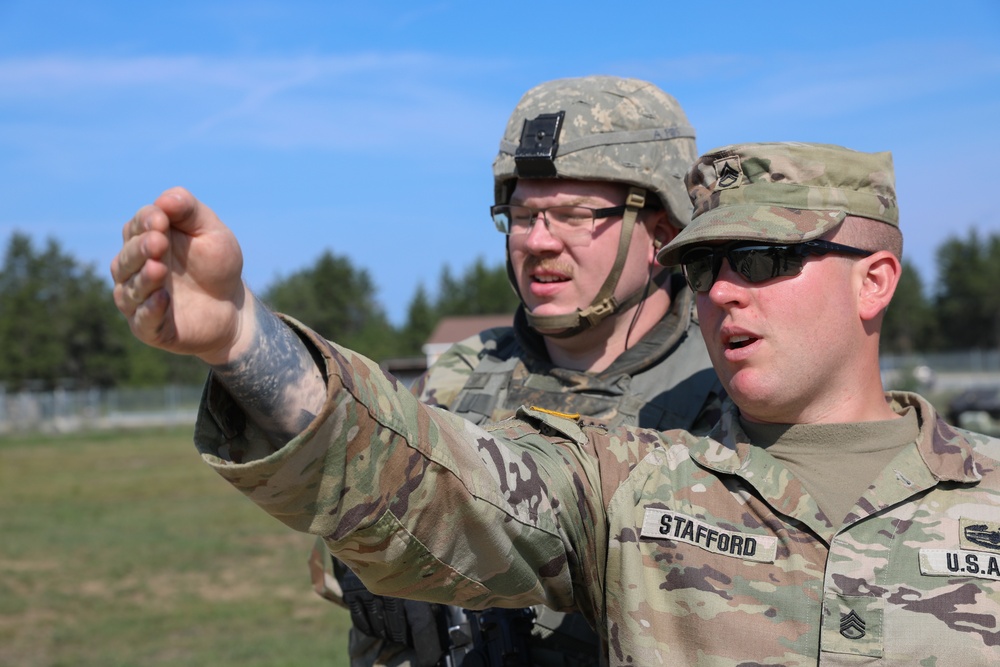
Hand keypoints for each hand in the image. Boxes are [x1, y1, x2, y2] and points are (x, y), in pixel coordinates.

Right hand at [111, 187, 254, 364]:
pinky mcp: (149, 327)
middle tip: (159, 243)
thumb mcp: (211, 232)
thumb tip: (166, 199)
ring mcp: (139, 299)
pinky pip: (143, 320)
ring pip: (130, 288)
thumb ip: (190, 212)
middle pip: (128, 257)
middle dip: (141, 249)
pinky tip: (162, 299)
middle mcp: (135, 269)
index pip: (136, 227)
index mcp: (146, 240)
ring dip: (143, 278)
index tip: (162, 220)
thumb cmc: (217, 264)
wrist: (233, 306)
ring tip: (159, 269)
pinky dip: (150, 310)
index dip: (146, 222)